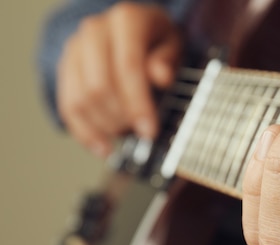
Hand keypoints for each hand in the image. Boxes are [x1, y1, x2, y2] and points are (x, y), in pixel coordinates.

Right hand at [57, 2, 181, 156]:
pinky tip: (103, 148)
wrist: (130, 30)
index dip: (138, 103)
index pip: (127, 67)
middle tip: (142, 134)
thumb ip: (168, 60)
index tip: (149, 131)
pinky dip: (85, 133)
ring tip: (127, 134)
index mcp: (126, 21)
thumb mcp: (174, 44)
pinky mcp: (65, 69)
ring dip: (105, 126)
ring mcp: (75, 49)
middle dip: (122, 118)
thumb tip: (161, 77)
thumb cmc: (157, 40)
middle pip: (100, 85)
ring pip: (81, 98)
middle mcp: (95, 31)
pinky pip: (68, 106)